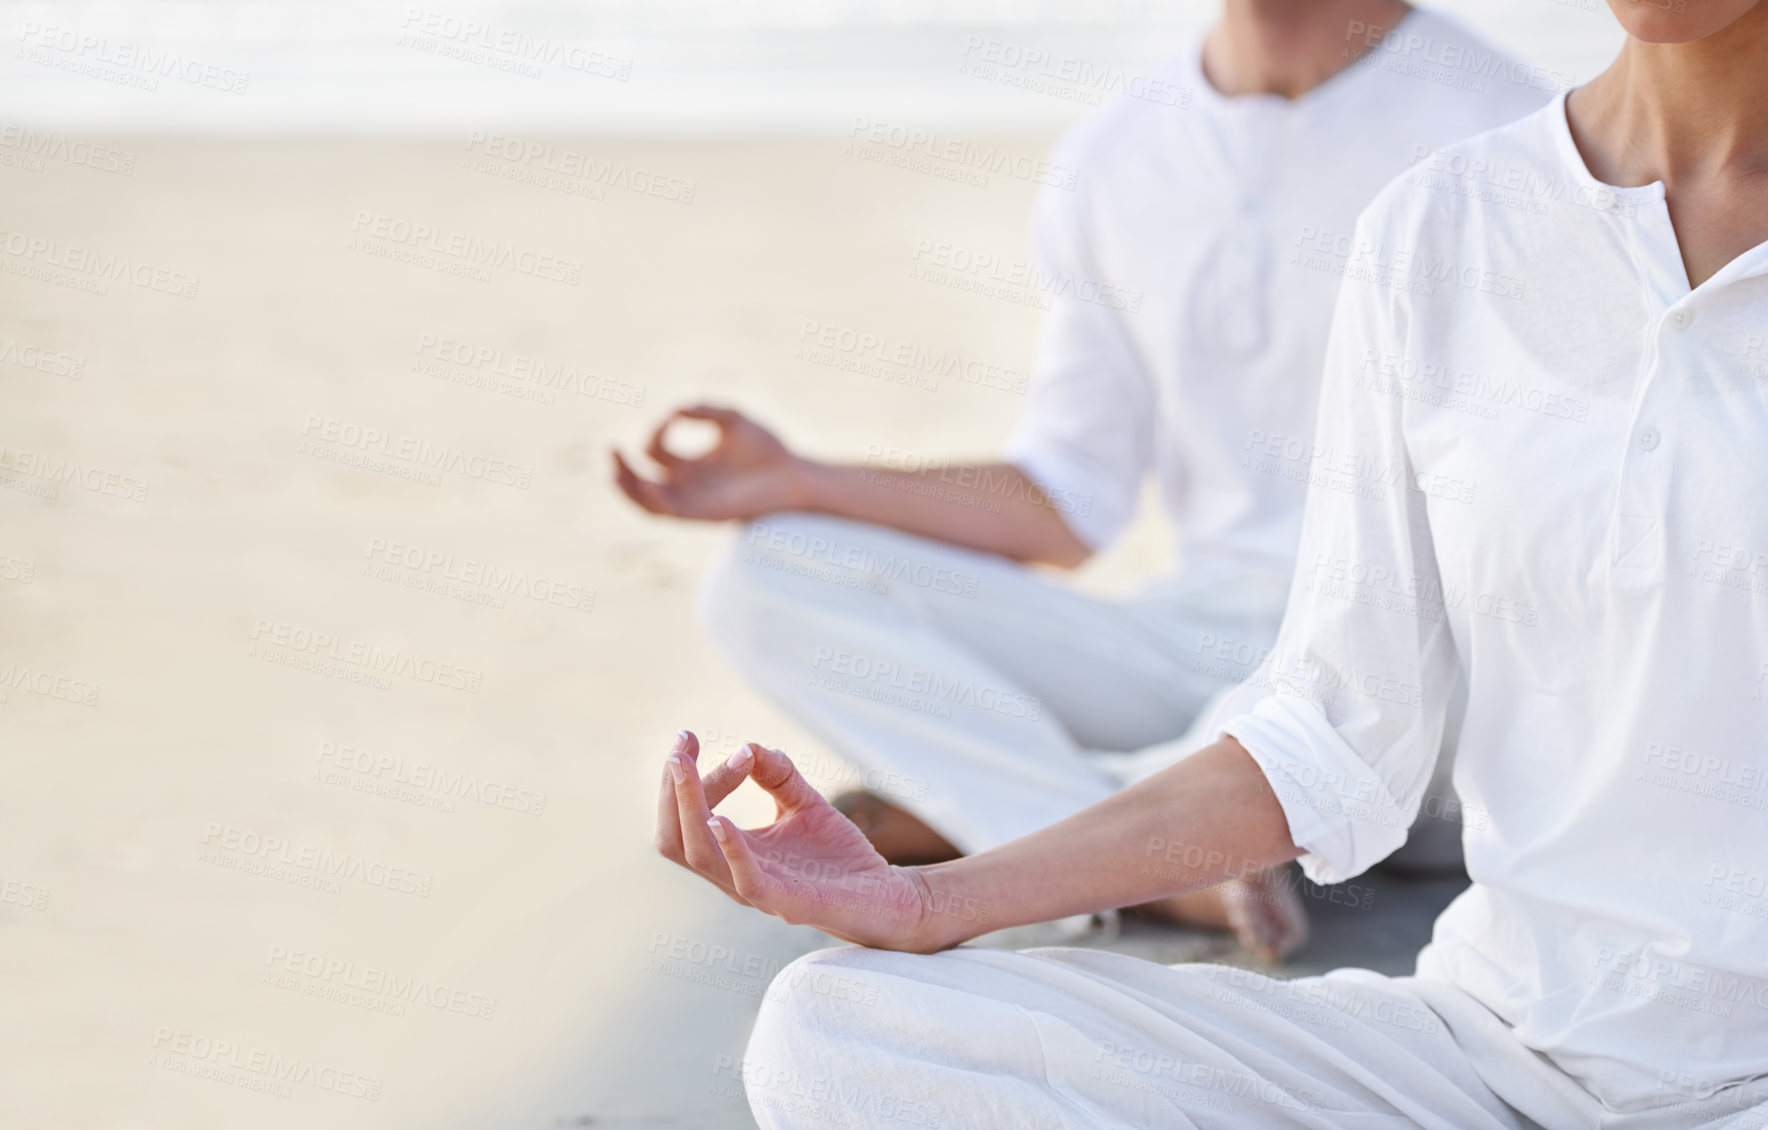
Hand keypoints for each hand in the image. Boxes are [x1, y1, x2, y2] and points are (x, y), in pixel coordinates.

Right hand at [612, 405, 812, 520]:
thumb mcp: (733, 419)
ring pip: (648, 502)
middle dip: (622, 466)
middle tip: (610, 447)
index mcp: (689, 464)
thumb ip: (704, 410)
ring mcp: (693, 502)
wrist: (793, 475)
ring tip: (614, 470)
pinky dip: (656, 499)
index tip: (669, 417)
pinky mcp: (704, 516)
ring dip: (628, 488)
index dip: (654, 432)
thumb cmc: (767, 447)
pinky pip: (671, 512)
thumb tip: (674, 408)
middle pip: (641, 480)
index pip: (655, 451)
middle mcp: (686, 485)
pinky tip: (652, 482)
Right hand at [654, 731, 947, 951]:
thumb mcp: (804, 803)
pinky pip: (746, 881)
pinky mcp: (788, 903)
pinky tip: (721, 818)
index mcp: (732, 853)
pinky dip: (730, 848)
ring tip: (684, 769)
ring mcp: (757, 891)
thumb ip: (778, 775)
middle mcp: (734, 874)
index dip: (686, 778)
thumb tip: (748, 745)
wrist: (886, 895)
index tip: (691, 738)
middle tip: (678, 749)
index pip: (689, 816)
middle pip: (674, 839)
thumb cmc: (840, 856)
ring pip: (699, 856)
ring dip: (688, 809)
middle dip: (671, 792)